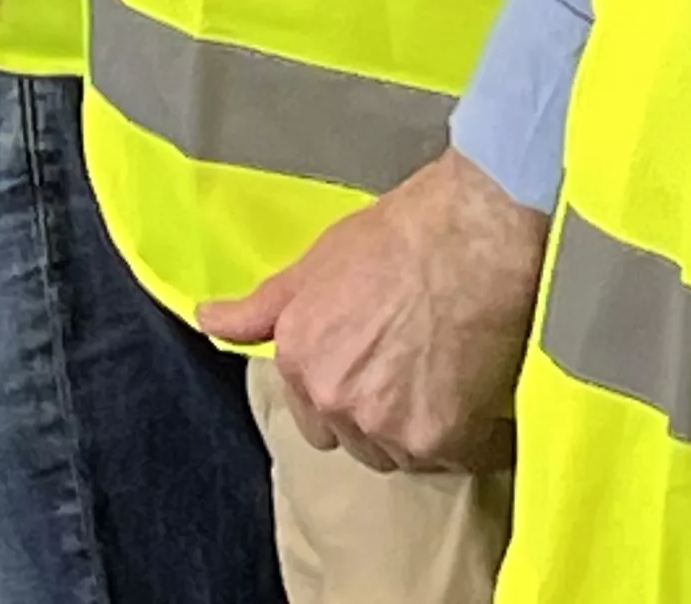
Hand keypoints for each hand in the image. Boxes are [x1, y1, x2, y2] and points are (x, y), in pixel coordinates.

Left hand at [198, 150, 545, 473]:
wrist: (475, 233)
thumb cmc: (401, 235)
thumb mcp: (316, 263)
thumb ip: (262, 308)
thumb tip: (209, 321)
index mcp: (299, 360)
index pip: (314, 415)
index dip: (351, 387)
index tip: (380, 360)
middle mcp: (334, 399)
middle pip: (359, 443)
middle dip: (383, 414)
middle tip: (417, 362)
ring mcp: (387, 424)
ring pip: (405, 454)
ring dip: (427, 427)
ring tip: (450, 370)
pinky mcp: (441, 439)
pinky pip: (460, 457)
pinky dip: (475, 434)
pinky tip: (481, 385)